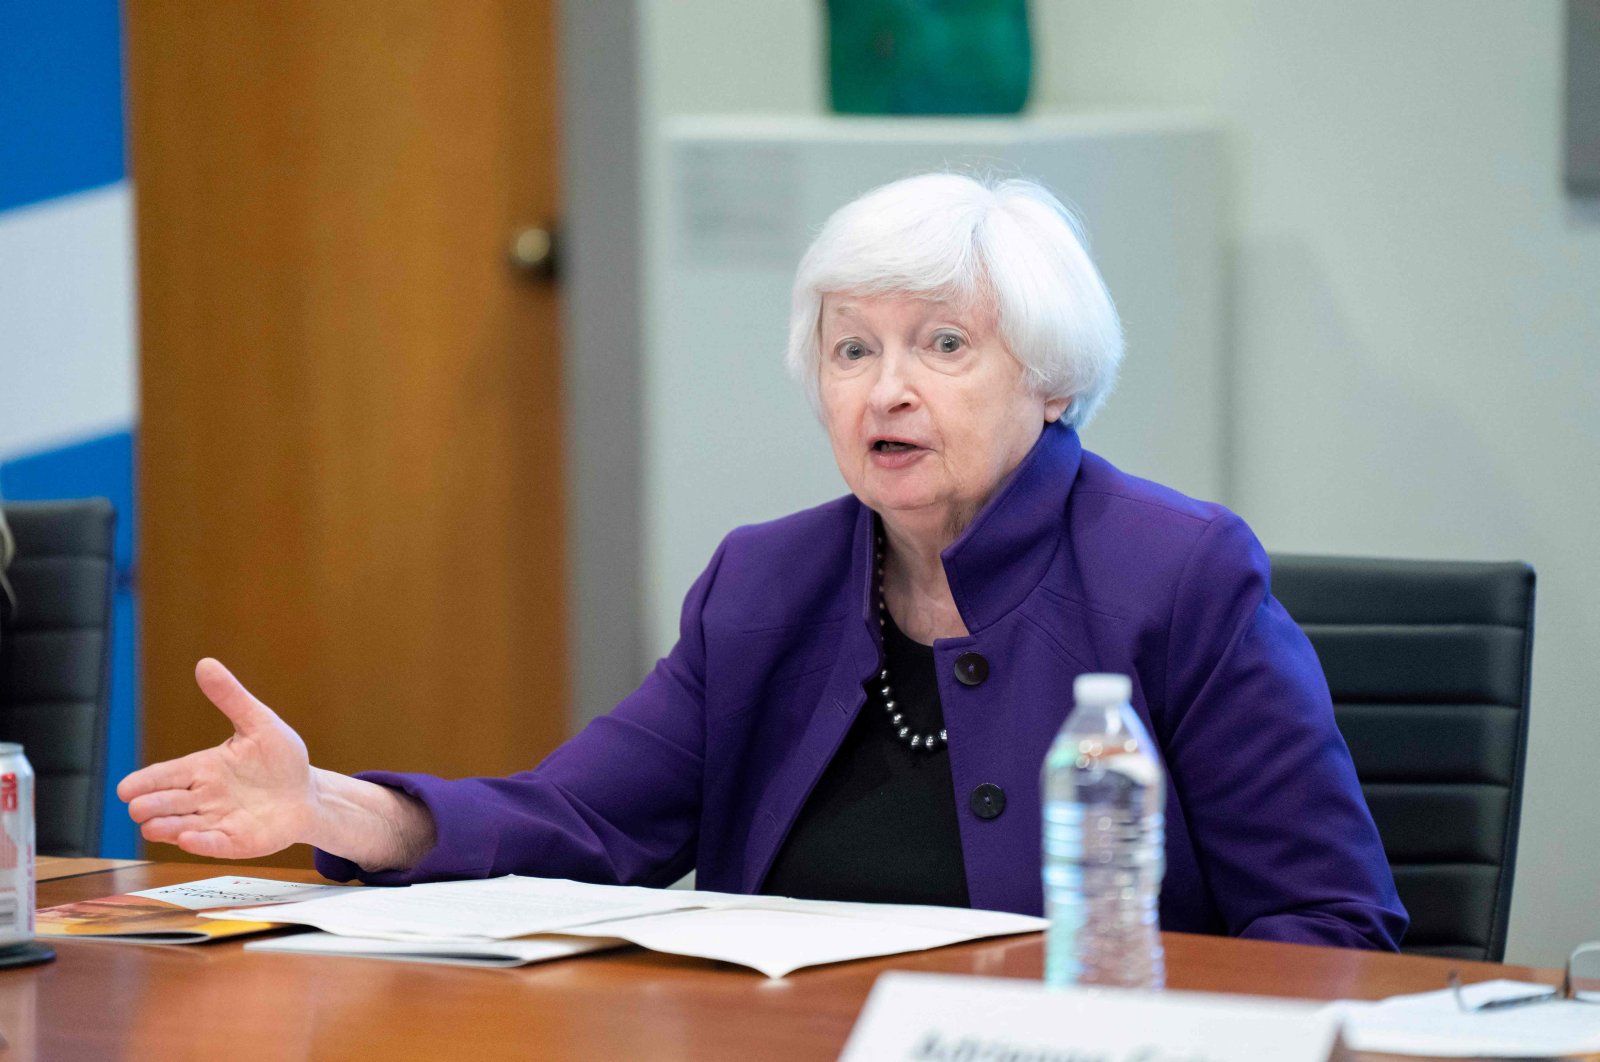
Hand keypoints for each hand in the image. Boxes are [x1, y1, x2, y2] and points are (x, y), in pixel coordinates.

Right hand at [118, 658, 317, 858]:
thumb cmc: (280, 759)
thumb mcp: (259, 724)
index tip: (125, 788)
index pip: (166, 775)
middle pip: (168, 803)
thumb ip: (231, 698)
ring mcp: (217, 822)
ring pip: (183, 826)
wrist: (308, 793)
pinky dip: (202, 843)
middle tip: (137, 807)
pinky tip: (189, 839)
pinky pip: (215, 844)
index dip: (145, 781)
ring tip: (152, 827)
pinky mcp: (236, 842)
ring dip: (168, 827)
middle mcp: (204, 798)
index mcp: (204, 768)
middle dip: (151, 806)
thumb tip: (205, 663)